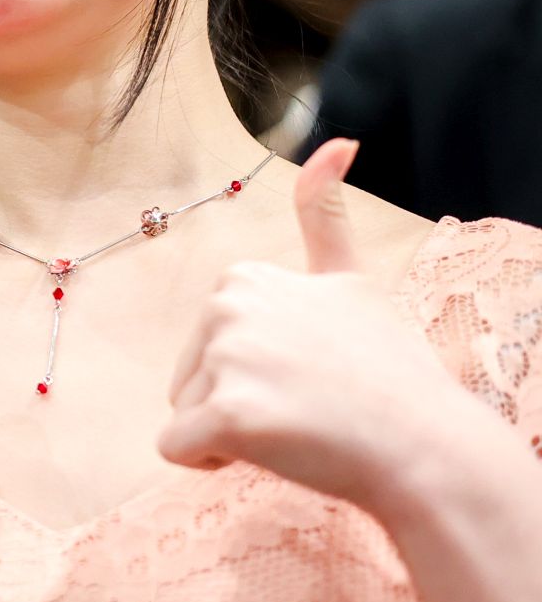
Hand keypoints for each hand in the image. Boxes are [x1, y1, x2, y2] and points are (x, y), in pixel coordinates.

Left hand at [158, 140, 481, 511]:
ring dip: (229, 433)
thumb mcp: (353, 279)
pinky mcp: (226, 415)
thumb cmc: (388, 370)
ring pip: (185, 414)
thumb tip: (338, 141)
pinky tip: (272, 450)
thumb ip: (326, 214)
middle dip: (234, 400)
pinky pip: (176, 450)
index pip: (208, 344)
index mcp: (244, 277)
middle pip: (189, 377)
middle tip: (305, 403)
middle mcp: (227, 306)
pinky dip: (210, 461)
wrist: (425, 446)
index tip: (307, 370)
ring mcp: (227, 358)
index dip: (252, 368)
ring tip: (297, 425)